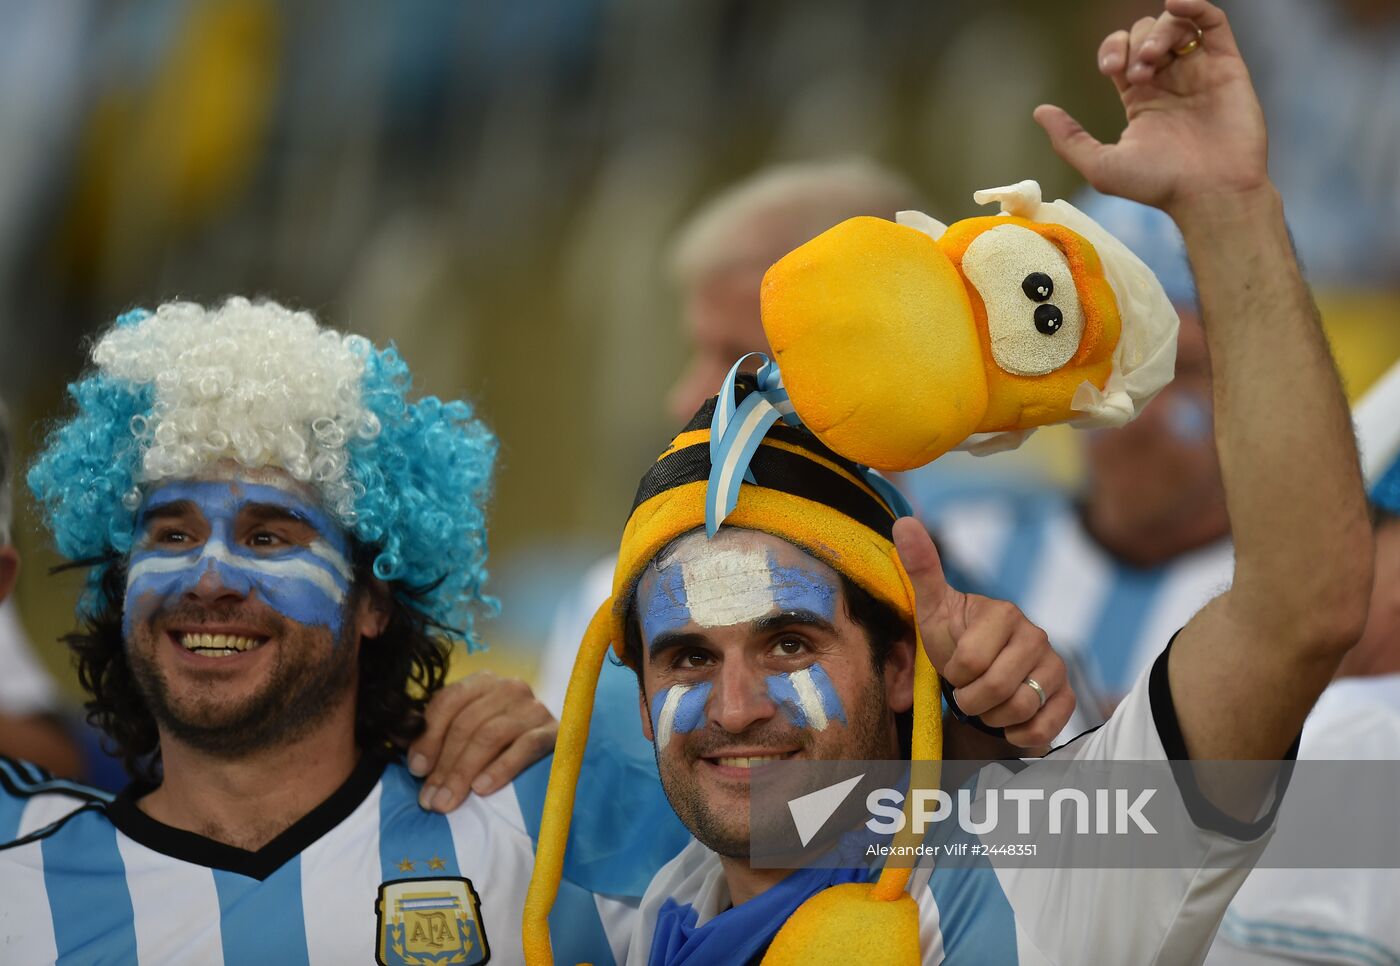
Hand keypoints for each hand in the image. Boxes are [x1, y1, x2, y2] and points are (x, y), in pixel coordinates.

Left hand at [407, 671, 557, 811]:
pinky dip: (501, 768)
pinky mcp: (556, 732)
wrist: (554, 755)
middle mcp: (510, 687)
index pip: (449, 701)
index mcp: (483, 682)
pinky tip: (483, 789)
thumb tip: (395, 734)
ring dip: (463, 772)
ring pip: (490, 735)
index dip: (429, 736)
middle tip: (430, 799)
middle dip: (444, 764)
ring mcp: (534, 708)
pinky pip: (525, 748)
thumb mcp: (465, 732)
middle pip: (467, 722)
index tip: (416, 770)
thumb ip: (432, 731)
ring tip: (448, 801)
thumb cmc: (500, 746)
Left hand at [893, 517, 1073, 748]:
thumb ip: (922, 567)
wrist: (976, 679)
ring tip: (985, 702)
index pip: (970, 660)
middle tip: (966, 690)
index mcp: (1005, 613)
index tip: (954, 666)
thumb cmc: (952, 641)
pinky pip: (1040, 730)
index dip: (954, 673)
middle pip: (995, 688)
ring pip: (1018, 709)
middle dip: (970, 698)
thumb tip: (905, 522)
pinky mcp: (1066, 698)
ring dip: (990, 716)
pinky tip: (1006, 719)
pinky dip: (1015, 734)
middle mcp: (1038, 636)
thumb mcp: (933, 608)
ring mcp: (1056, 668)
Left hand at [1033, 0, 1267, 217]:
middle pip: (1146, 34)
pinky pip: (1213, 21)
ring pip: (1176, 25)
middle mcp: (1170, 81)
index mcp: (1141, 98)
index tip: (1110, 70)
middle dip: (1134, 44)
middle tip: (1135, 74)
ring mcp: (1200, 71)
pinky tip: (1175, 3)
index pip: (1122, 54)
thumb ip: (1069, 139)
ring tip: (1152, 60)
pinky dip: (1194, 6)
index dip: (1113, 50)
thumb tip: (1040, 111)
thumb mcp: (1101, 165)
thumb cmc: (1158, 185)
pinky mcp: (1228, 66)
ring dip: (1157, 33)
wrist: (1208, 192)